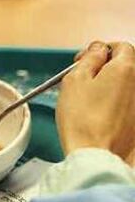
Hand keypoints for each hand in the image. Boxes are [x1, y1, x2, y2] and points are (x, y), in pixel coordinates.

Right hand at [56, 41, 134, 165]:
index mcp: (126, 68)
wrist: (94, 155)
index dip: (100, 50)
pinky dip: (114, 106)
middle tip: (84, 81)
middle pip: (125, 67)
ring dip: (109, 89)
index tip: (85, 60)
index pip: (120, 46)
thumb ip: (89, 58)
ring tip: (88, 103)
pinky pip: (126, 106)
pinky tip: (98, 117)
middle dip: (105, 70)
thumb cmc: (82, 120)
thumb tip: (98, 49)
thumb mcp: (75, 79)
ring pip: (125, 88)